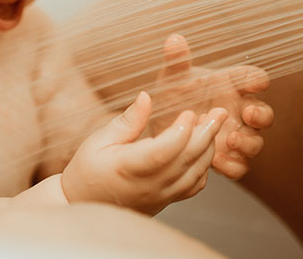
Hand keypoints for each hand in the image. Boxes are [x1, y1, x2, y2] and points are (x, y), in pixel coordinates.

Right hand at [61, 91, 227, 214]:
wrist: (83, 204)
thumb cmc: (87, 170)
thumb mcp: (98, 140)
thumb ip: (127, 121)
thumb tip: (146, 97)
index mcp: (129, 168)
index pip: (163, 152)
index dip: (181, 132)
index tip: (190, 112)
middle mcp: (149, 185)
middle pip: (187, 161)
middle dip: (207, 134)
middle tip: (219, 112)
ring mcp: (160, 196)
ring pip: (195, 174)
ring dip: (209, 148)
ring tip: (212, 124)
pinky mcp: (165, 201)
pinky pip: (193, 187)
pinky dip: (204, 167)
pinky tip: (203, 149)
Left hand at [152, 34, 271, 179]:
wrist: (159, 128)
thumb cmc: (173, 96)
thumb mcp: (172, 79)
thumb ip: (176, 61)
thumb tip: (174, 39)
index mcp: (232, 86)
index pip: (254, 78)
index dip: (257, 80)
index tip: (255, 82)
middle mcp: (239, 111)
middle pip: (264, 114)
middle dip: (261, 115)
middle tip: (248, 113)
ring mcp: (235, 136)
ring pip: (255, 142)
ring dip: (248, 143)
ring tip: (230, 140)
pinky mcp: (227, 158)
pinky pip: (240, 166)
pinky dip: (233, 165)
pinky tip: (217, 161)